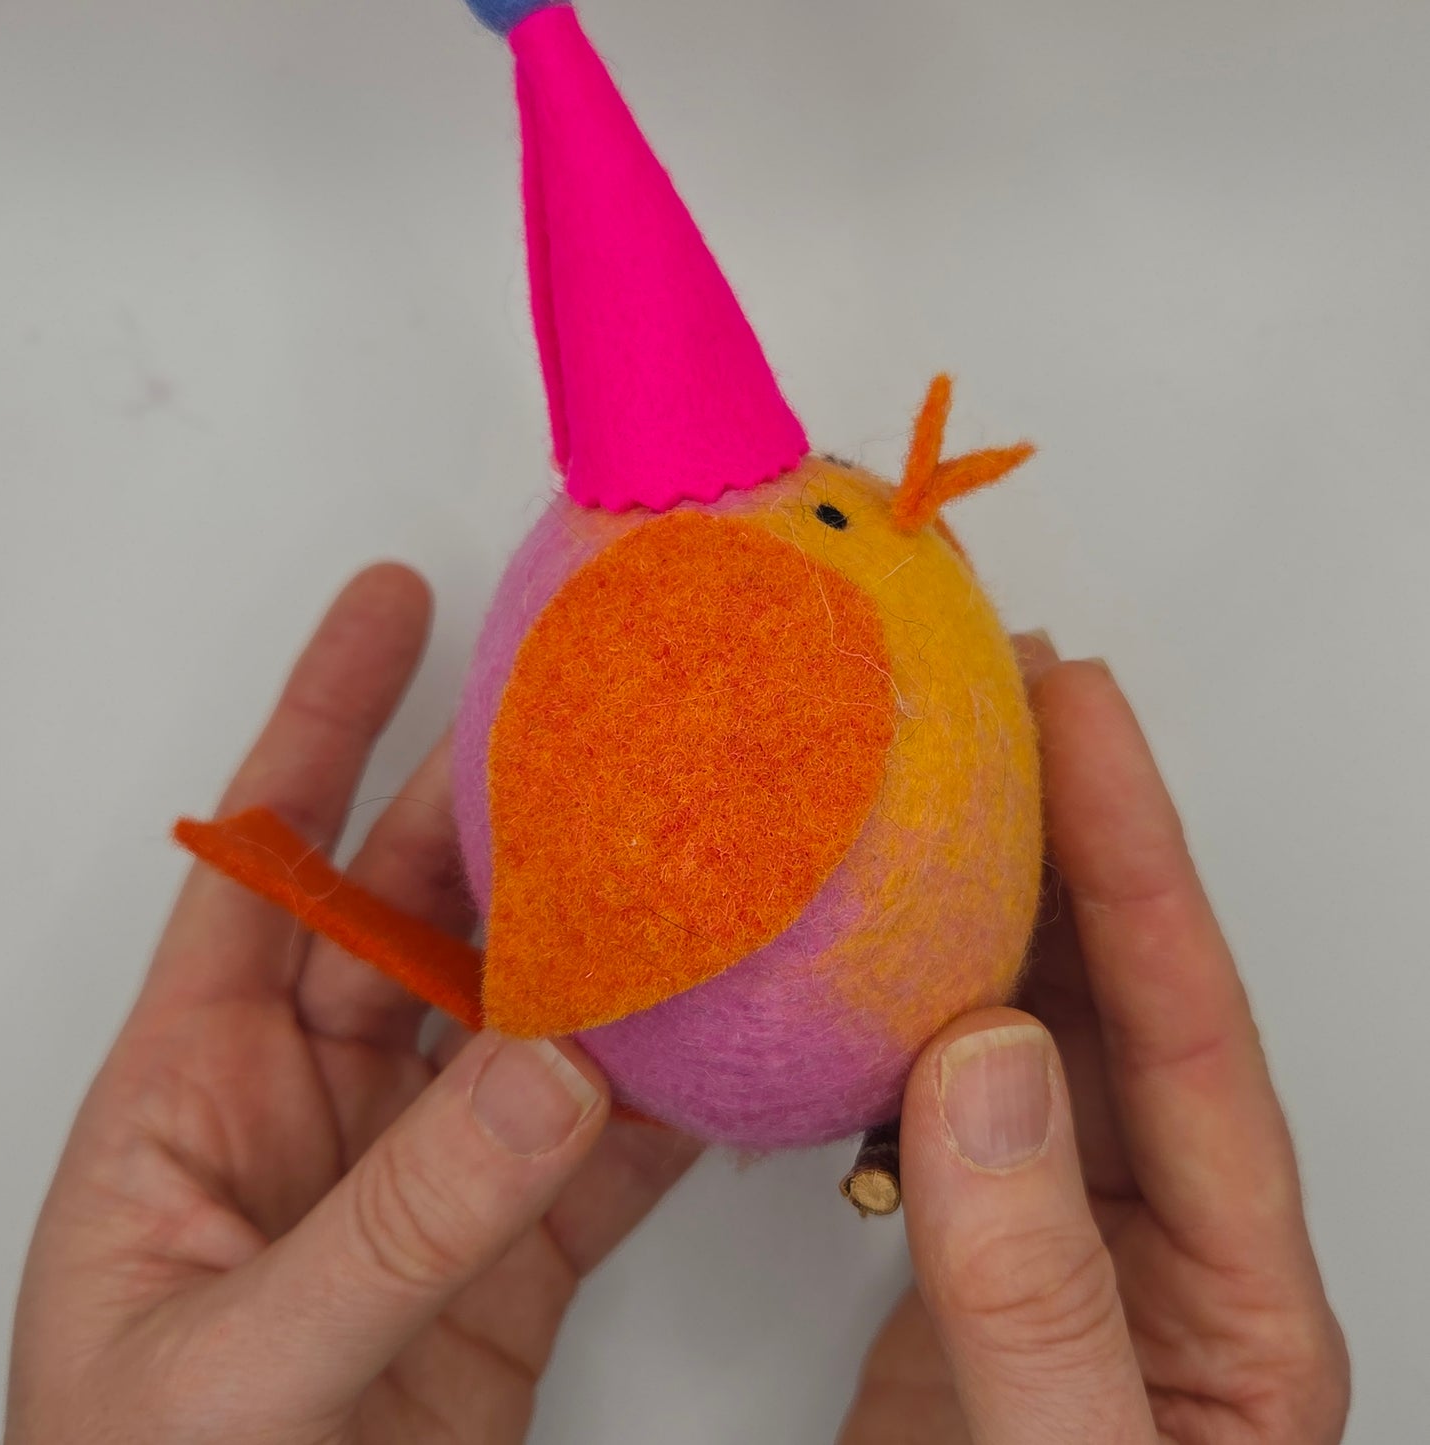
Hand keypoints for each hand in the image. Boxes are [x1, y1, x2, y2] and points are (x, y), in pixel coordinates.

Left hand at [5, 565, 698, 1444]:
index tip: (394, 603)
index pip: (266, 861)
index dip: (322, 720)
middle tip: (588, 707)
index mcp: (195, 1098)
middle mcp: (311, 1113)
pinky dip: (667, 1092)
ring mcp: (421, 1180)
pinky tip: (727, 1033)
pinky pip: (601, 1145)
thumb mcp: (230, 1381)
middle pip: (419, 913)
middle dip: (497, 805)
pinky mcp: (506, 1261)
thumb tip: (551, 1073)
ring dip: (601, 938)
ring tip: (686, 840)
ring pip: (528, 1017)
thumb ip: (394, 1224)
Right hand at [838, 639, 1349, 1443]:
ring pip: (1019, 1019)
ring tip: (919, 762)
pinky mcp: (954, 1254)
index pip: (1188, 1022)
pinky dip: (886, 997)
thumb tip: (978, 1062)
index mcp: (1234, 1290)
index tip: (1077, 707)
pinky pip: (928, 1088)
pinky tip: (848, 933)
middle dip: (1059, 821)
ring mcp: (1050, 1231)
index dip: (1130, 848)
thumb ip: (1033, 1297)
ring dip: (971, 889)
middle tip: (993, 680)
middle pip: (1113, 987)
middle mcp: (1154, 1233)